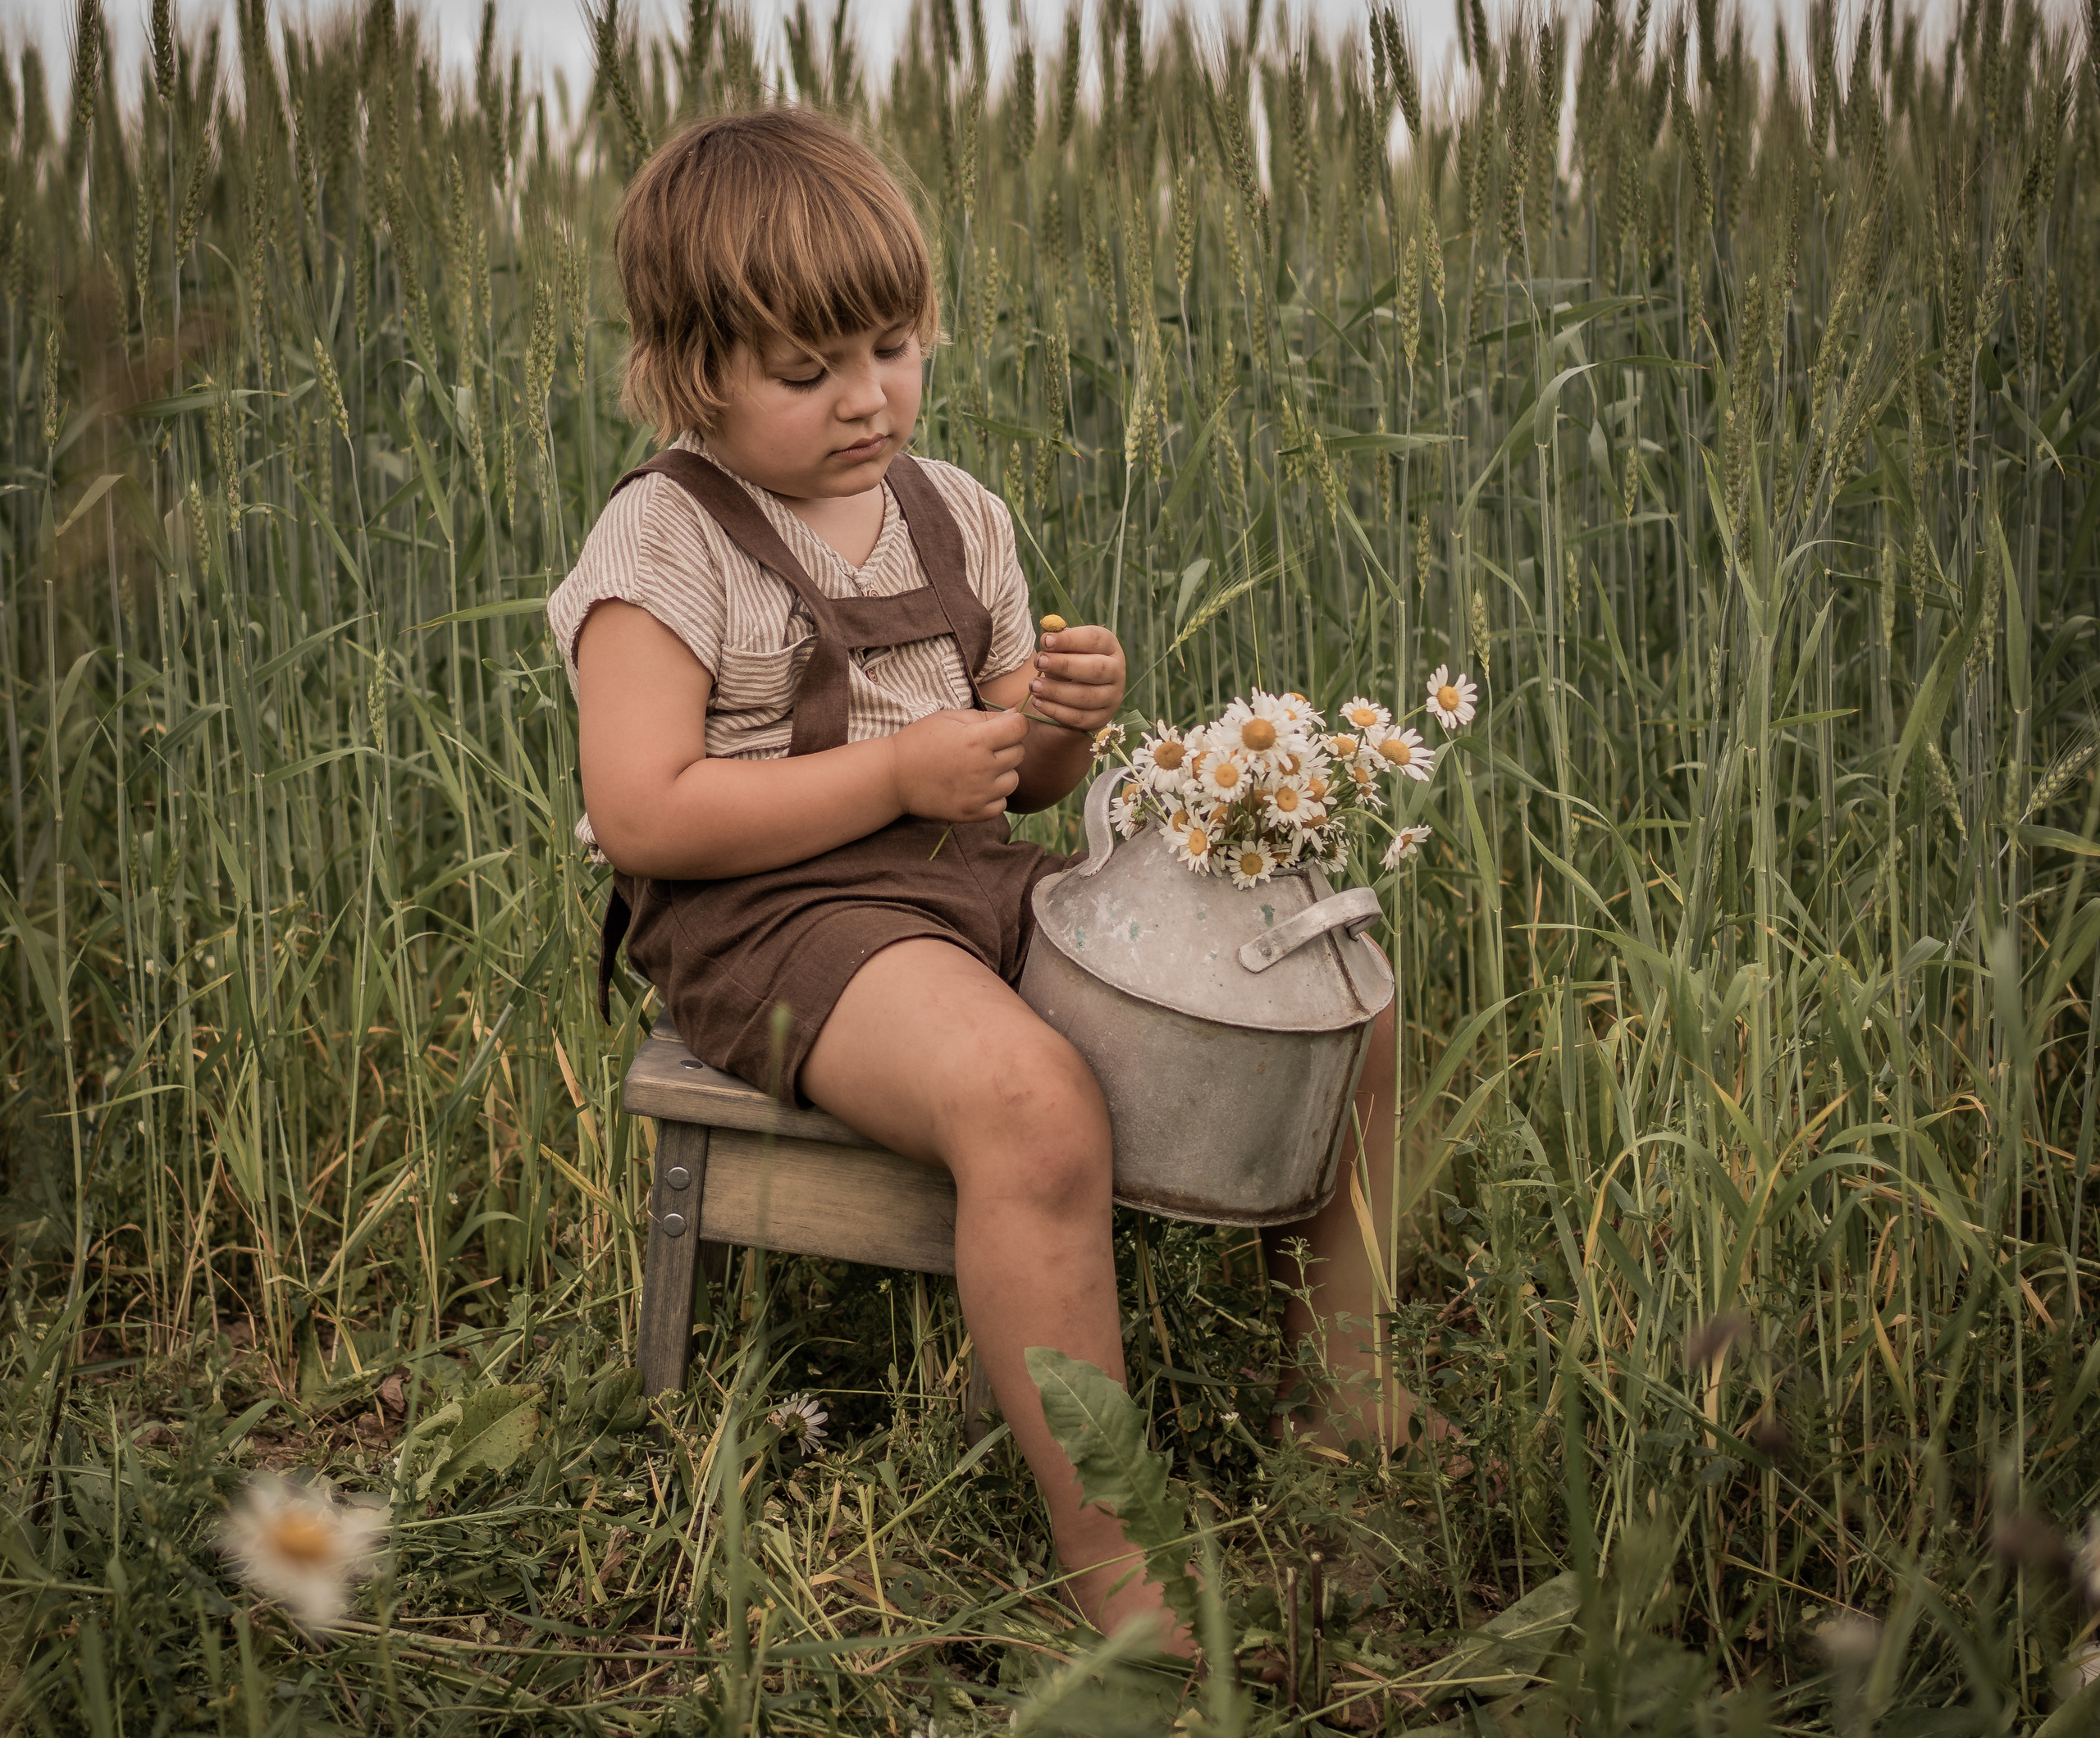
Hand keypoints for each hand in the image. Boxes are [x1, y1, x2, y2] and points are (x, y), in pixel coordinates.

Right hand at [888, 706, 1029, 821]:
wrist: (893, 776)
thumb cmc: (920, 741)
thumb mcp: (949, 718)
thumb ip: (985, 716)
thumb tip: (1015, 715)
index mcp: (977, 739)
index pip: (1020, 728)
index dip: (1015, 723)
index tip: (1005, 726)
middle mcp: (983, 767)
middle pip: (1019, 753)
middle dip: (1007, 747)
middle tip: (984, 748)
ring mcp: (979, 793)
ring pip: (1013, 780)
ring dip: (1002, 773)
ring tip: (979, 769)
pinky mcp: (973, 813)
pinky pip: (1001, 804)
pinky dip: (993, 796)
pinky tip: (975, 787)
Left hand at [1028, 624, 1125, 733]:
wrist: (1077, 693)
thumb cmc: (1069, 662)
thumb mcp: (1063, 649)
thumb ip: (1056, 638)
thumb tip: (1047, 628)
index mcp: (1109, 646)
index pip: (1095, 639)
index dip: (1070, 639)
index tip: (1045, 640)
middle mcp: (1116, 671)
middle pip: (1095, 668)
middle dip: (1064, 665)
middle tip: (1039, 662)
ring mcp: (1112, 697)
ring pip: (1086, 696)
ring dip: (1056, 691)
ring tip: (1033, 685)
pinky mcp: (1101, 719)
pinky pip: (1079, 717)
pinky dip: (1056, 711)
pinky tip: (1038, 702)